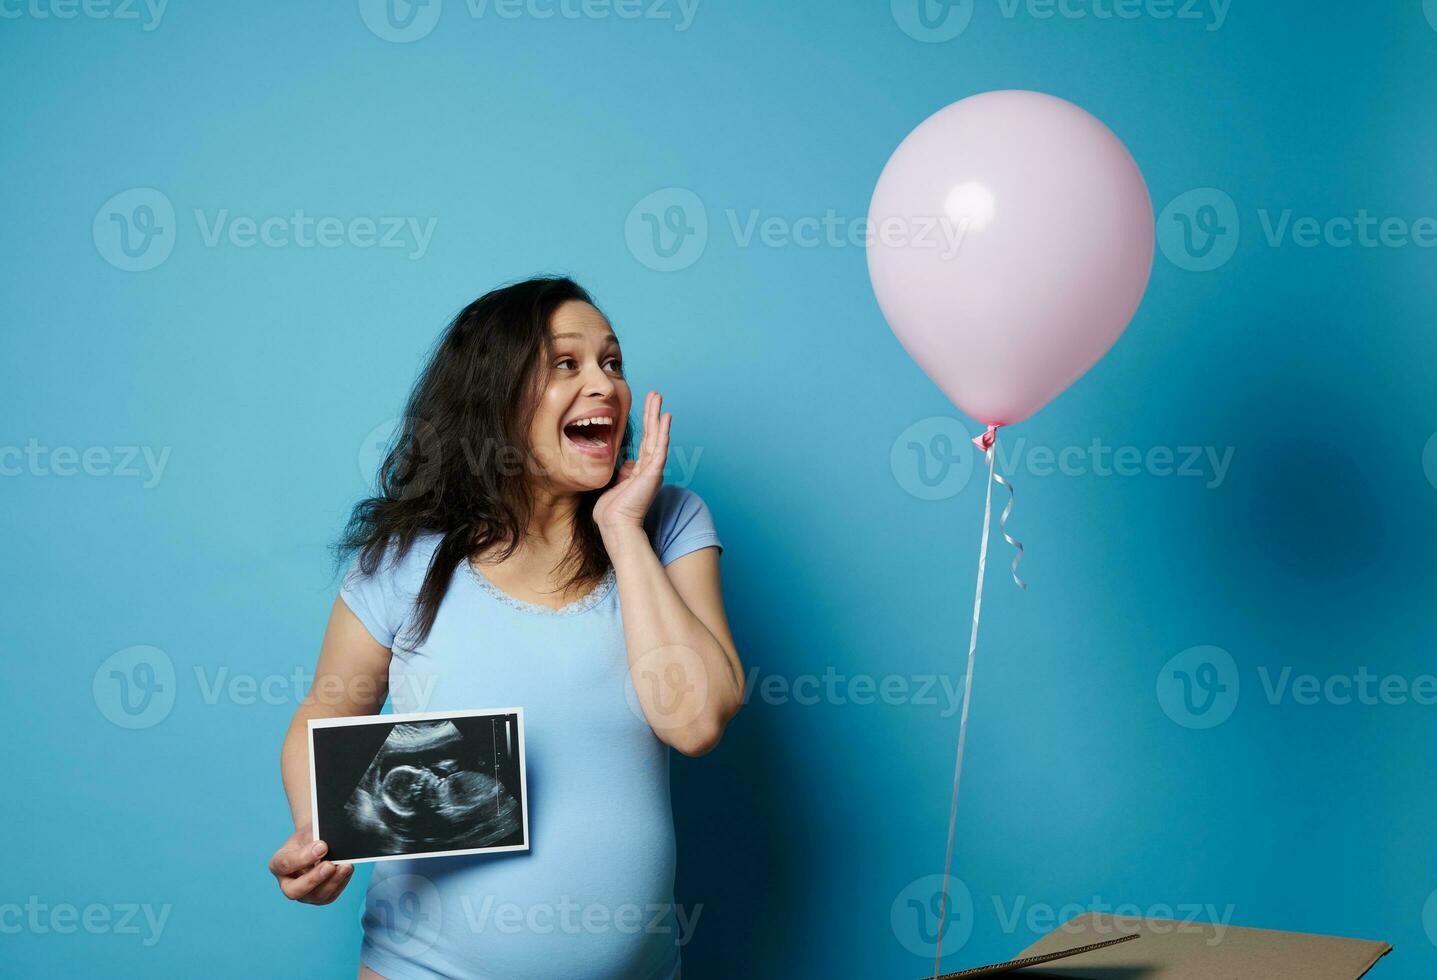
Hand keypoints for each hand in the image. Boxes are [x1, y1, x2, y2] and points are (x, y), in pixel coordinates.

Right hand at [268, 823, 352, 904]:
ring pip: (315, 896)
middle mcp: (287, 883)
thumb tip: (326, 847)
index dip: (303, 857)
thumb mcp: (308, 832)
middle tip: (329, 865)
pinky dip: (340, 883)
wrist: (318, 843)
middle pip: (294, 891)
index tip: (322, 846)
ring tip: (345, 866)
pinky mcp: (319, 897)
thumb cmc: (310, 837)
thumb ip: (314, 839)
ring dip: (332, 882)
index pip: (285, 864)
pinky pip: (329, 896)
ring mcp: (303, 893)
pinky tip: (346, 870)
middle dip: (314, 879)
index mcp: (278, 864)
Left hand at [594, 390, 669, 530]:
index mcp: (640, 471)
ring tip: (658, 397)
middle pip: (652, 434)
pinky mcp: (653, 473)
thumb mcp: (614, 486)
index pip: (645, 442)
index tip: (647, 407)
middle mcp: (649, 468)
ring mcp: (653, 470)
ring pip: (657, 437)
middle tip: (655, 393)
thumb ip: (621, 472)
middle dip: (653, 413)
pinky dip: (663, 431)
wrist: (615, 526)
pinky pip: (660, 448)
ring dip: (657, 415)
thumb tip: (626, 462)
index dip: (646, 423)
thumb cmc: (612, 512)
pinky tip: (665, 417)